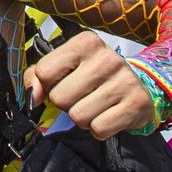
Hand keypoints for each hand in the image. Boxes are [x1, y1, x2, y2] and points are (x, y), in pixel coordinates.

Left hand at [23, 31, 157, 138]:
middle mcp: (107, 58)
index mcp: (85, 42)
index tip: (63, 82)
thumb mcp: (65, 67)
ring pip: (78, 116)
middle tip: (81, 97)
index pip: (45, 72)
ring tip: (95, 105)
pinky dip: (99, 129)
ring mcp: (125, 81)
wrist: (139, 87)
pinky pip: (99, 129)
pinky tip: (107, 115)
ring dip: (82, 118)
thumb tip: (32, 98)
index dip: (49, 84)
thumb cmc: (92, 76)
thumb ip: (38, 77)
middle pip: (60, 97)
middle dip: (66, 103)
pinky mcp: (137, 104)